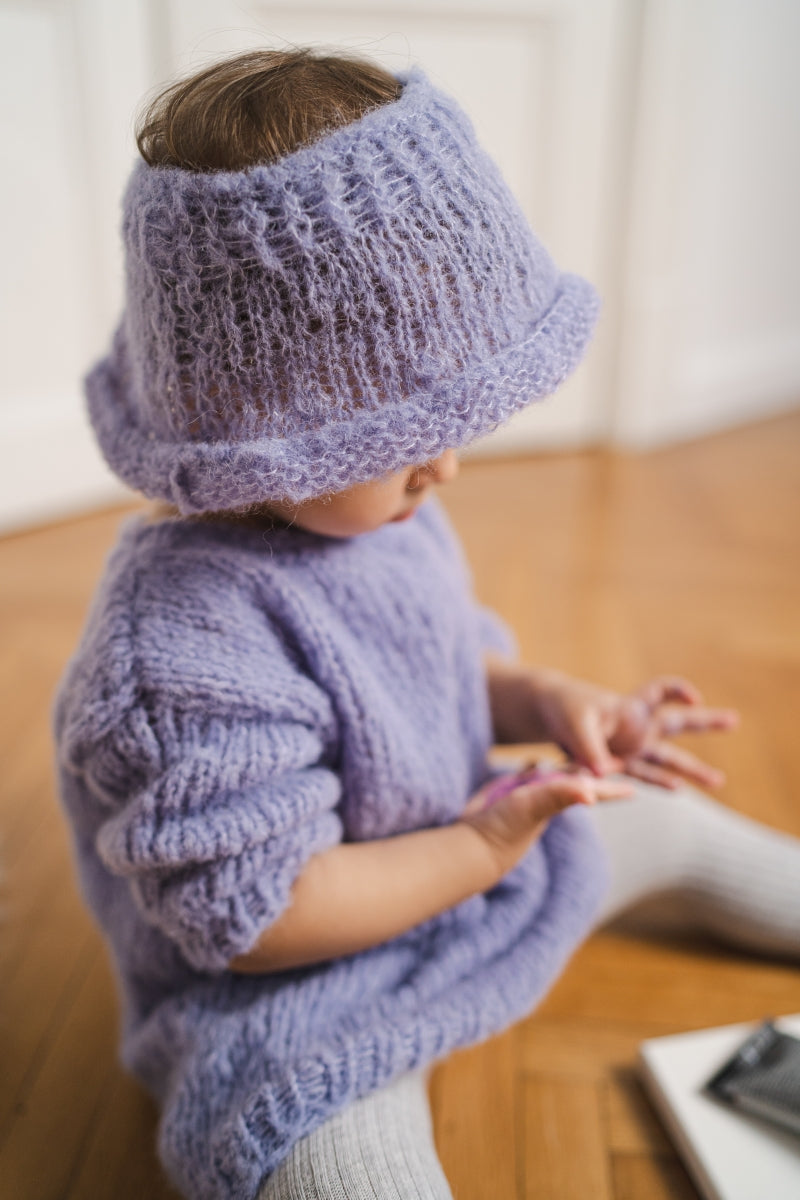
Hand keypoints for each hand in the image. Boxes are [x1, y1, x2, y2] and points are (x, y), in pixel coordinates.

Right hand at [460, 765, 633, 878]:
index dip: (612, 788)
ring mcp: (527, 796)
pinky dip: (530, 768)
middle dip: (593, 774)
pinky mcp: (507, 793)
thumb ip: (561, 796)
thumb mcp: (535, 806)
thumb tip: (591, 795)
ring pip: (552, 779)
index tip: (633, 790)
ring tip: (579, 760)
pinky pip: (524, 777)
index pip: (593, 791)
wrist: (473, 842)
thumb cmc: (506, 828)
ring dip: (565, 769)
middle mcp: (547, 798)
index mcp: (559, 799)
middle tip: (613, 764)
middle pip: (577, 782)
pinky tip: (532, 761)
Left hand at [534, 670, 738, 789]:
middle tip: (735, 719)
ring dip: (691, 769)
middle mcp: (636, 726)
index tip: (693, 698)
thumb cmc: (564, 708)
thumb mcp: (574, 724)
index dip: (676, 692)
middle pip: (676, 722)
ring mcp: (630, 746)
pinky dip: (660, 781)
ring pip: (667, 757)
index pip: (659, 693)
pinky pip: (644, 773)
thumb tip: (603, 773)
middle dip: (706, 722)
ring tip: (720, 781)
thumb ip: (589, 749)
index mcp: (629, 708)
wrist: (547, 713)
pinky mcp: (618, 763)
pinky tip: (678, 790)